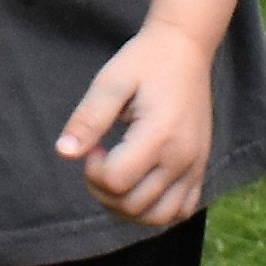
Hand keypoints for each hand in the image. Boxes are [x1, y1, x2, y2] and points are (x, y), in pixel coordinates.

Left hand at [56, 22, 216, 228]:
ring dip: (127, 208)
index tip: (94, 146)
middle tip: (100, 157)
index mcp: (159, 135)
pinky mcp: (201, 168)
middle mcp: (183, 158)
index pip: (116, 182)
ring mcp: (195, 166)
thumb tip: (64, 153)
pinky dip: (156, 210)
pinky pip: (181, 210)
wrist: (185, 48)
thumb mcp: (110, 82)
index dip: (93, 171)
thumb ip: (88, 119)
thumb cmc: (144, 62)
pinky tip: (140, 184)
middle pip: (133, 205)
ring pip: (158, 217)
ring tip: (117, 176)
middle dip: (103, 190)